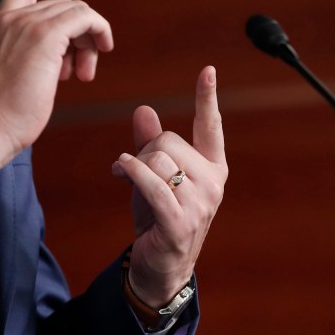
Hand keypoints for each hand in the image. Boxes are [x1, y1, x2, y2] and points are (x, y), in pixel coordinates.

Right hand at [0, 0, 113, 180]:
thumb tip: (68, 52)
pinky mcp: (45, 35)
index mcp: (0, 24)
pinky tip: (98, 53)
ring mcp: (28, 24)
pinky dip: (98, 32)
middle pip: (63, 5)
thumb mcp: (16, 70)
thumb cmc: (6, 110)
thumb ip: (35, 51)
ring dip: (89, 41)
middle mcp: (13, 18)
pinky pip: (84, 18)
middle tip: (83, 70)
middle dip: (81, 34)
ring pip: (77, 11)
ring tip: (83, 73)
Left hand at [112, 66, 227, 306]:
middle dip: (143, 150)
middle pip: (168, 140)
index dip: (207, 97)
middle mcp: (213, 183)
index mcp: (212, 167)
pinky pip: (152, 183)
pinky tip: (121, 172)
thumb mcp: (153, 174)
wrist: (159, 265)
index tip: (208, 69)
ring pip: (157, 160)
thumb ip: (150, 142)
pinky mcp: (180, 221)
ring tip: (126, 178)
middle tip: (132, 169)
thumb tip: (143, 109)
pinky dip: (132, 173)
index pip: (210, 126)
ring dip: (134, 166)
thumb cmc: (158, 215)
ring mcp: (200, 204)